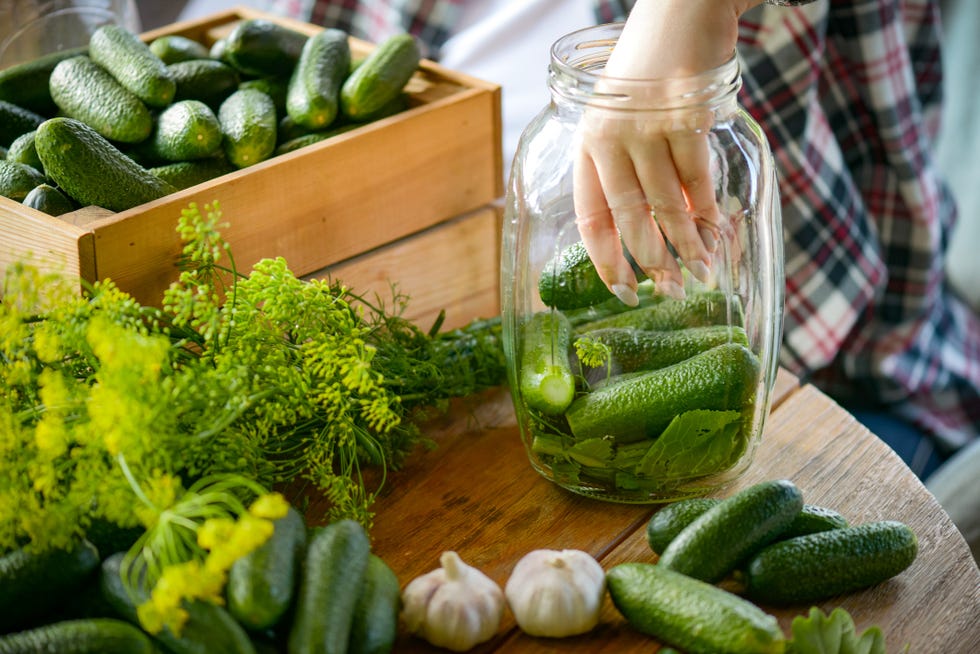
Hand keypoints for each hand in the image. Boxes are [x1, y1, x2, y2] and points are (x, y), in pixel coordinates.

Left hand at [573, 0, 759, 304]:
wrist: (682, 11)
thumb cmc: (652, 71)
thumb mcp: (623, 115)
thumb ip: (632, 167)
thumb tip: (657, 229)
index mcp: (588, 142)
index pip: (590, 216)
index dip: (605, 259)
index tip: (621, 289)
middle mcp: (609, 139)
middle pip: (629, 220)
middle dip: (651, 263)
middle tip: (670, 291)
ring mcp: (645, 129)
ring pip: (667, 207)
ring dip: (686, 246)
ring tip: (699, 272)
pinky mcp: (683, 119)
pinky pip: (697, 182)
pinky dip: (709, 213)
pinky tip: (715, 233)